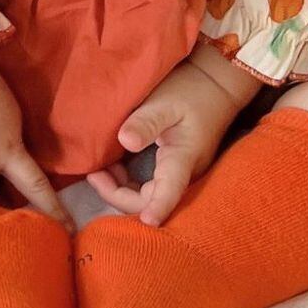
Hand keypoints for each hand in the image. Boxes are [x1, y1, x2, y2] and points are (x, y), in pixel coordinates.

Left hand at [82, 52, 253, 225]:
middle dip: (119, 195)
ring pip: (147, 195)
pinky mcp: (171, 167)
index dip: (158, 208)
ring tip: (96, 170)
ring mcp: (177, 172)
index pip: (170, 191)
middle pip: (150, 200)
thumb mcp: (165, 102)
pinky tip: (112, 166)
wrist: (214, 85)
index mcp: (182, 158)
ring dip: (120, 189)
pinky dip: (126, 180)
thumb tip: (125, 142)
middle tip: (93, 175)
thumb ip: (146, 122)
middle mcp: (181, 173)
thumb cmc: (190, 91)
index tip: (148, 222)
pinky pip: (148, 184)